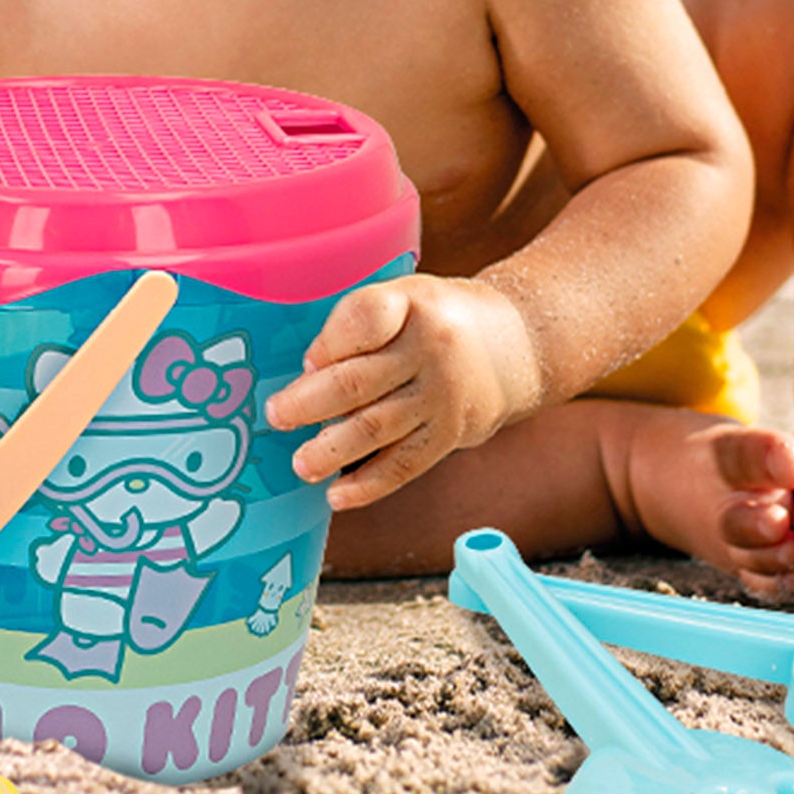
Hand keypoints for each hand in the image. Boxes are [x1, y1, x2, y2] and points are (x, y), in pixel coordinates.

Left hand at [265, 275, 538, 508]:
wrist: (516, 345)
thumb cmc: (437, 320)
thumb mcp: (405, 298)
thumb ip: (357, 325)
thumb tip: (310, 372)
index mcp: (412, 303)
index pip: (364, 317)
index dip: (329, 343)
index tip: (307, 361)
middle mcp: (431, 349)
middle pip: (359, 380)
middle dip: (309, 403)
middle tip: (276, 416)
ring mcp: (443, 395)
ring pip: (377, 427)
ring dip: (332, 450)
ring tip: (300, 464)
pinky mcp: (450, 434)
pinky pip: (404, 464)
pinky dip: (368, 484)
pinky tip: (337, 494)